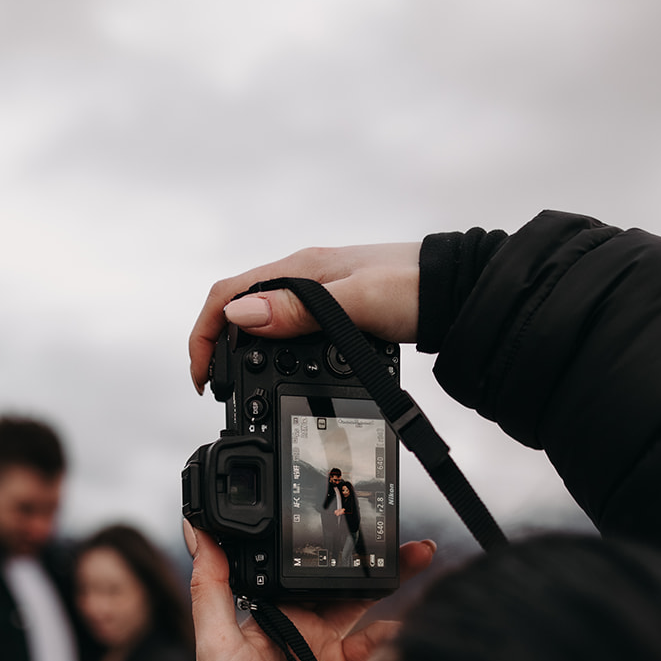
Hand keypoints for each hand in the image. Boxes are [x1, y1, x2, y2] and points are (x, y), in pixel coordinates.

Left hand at [186, 524, 435, 660]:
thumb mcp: (214, 642)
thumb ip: (211, 586)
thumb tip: (200, 531)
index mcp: (280, 612)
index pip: (314, 570)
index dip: (340, 548)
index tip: (364, 525)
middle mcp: (311, 629)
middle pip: (355, 588)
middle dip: (388, 567)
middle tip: (419, 549)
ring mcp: (334, 657)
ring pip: (377, 620)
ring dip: (401, 608)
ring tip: (425, 597)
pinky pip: (382, 658)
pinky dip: (397, 647)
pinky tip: (409, 638)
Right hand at [189, 242, 420, 394]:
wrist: (457, 292)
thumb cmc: (414, 290)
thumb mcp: (354, 303)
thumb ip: (299, 311)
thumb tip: (241, 317)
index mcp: (299, 268)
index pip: (228, 295)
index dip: (205, 336)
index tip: (203, 378)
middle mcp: (304, 277)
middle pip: (240, 309)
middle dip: (218, 347)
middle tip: (217, 391)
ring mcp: (320, 294)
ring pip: (265, 322)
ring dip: (245, 352)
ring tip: (241, 390)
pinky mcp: (338, 311)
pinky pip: (292, 332)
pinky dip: (276, 355)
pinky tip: (283, 376)